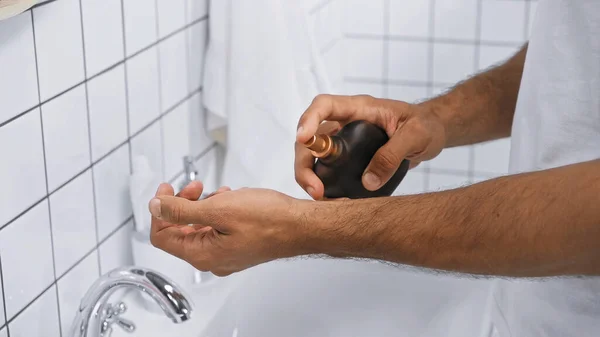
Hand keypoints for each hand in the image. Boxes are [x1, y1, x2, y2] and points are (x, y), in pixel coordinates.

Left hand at [148, 183, 306, 275]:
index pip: (162, 236)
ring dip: (202, 205)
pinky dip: (217, 211)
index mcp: (202, 254)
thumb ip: (181, 210)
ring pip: (199, 228)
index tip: (167, 189)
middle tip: (194, 186)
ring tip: (217, 191)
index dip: (160, 210)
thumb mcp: (218, 209)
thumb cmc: (269, 219)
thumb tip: (155, 207)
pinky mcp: (239, 247)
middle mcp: (212, 259)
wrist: (302, 226)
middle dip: (182, 204)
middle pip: (180, 232)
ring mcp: (226, 254)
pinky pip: (217, 229)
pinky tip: (230, 198)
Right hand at [295, 94, 446, 199]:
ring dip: (309, 177)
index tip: (303, 139)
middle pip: (310, 137)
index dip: (308, 119)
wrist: (432, 133)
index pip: (324, 105)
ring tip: (321, 198)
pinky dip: (324, 185)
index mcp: (359, 108)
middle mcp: (345, 123)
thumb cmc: (425, 125)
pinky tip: (332, 200)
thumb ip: (393, 154)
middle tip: (315, 189)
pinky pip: (326, 169)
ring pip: (313, 156)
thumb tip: (367, 182)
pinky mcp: (347, 158)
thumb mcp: (416, 135)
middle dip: (304, 163)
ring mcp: (344, 141)